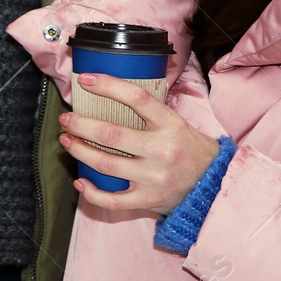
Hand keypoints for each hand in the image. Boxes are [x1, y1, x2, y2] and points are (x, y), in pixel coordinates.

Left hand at [59, 72, 221, 215]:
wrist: (213, 185)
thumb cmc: (191, 149)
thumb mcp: (178, 123)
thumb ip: (151, 113)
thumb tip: (112, 94)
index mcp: (171, 124)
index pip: (137, 98)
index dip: (108, 86)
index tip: (86, 80)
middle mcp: (162, 150)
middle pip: (111, 134)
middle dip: (81, 125)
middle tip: (67, 119)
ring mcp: (154, 177)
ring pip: (105, 164)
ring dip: (80, 151)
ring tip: (67, 141)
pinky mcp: (148, 200)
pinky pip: (112, 200)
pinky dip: (91, 193)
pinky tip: (80, 182)